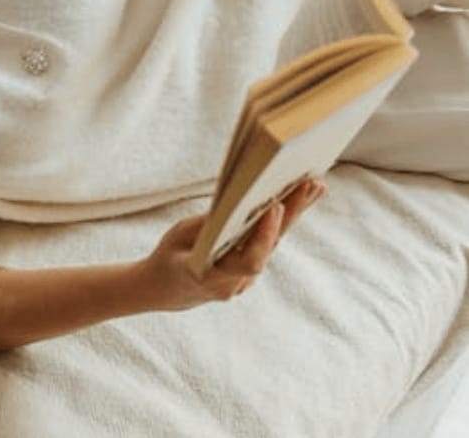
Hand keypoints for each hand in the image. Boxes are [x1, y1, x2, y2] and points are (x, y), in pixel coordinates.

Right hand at [142, 178, 325, 310]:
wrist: (162, 290)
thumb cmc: (169, 256)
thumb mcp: (179, 234)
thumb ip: (209, 223)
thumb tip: (238, 200)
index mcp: (210, 276)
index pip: (248, 261)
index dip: (264, 236)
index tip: (275, 206)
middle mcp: (233, 283)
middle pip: (269, 248)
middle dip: (291, 214)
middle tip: (312, 185)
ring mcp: (243, 282)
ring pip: (272, 246)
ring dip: (292, 216)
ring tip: (313, 186)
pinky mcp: (247, 274)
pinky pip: (266, 247)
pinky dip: (279, 223)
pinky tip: (296, 200)